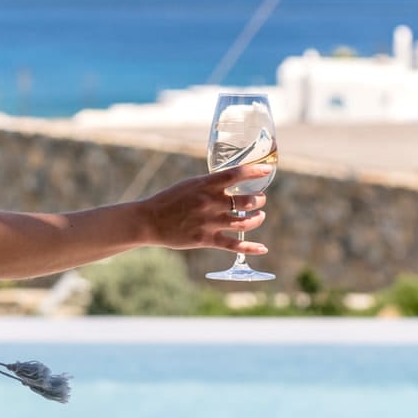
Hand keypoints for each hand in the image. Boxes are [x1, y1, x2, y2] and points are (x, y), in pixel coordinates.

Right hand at [141, 164, 272, 254]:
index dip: (254, 171)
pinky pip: (233, 245)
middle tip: (260, 199)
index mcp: (205, 184)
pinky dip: (250, 247)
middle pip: (246, 201)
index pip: (235, 174)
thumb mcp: (190, 185)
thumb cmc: (169, 199)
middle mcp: (209, 202)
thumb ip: (209, 185)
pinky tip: (263, 248)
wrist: (150, 220)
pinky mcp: (205, 239)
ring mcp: (208, 222)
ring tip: (260, 216)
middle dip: (259, 199)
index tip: (268, 170)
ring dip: (257, 219)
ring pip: (243, 222)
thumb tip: (230, 182)